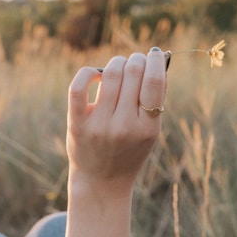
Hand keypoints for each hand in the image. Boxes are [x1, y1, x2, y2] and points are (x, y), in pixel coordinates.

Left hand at [66, 47, 166, 193]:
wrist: (102, 182)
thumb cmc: (129, 152)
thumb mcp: (150, 133)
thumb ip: (156, 101)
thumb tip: (159, 63)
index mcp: (147, 128)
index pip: (154, 81)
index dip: (156, 60)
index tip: (155, 54)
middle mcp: (124, 126)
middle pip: (133, 72)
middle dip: (137, 59)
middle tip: (136, 61)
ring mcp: (99, 126)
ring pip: (110, 74)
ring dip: (116, 63)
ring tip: (118, 67)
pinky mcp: (77, 125)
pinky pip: (78, 87)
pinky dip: (88, 72)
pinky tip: (96, 75)